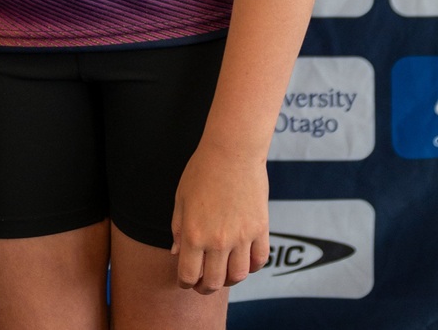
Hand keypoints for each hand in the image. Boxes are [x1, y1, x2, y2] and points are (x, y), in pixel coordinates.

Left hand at [171, 140, 270, 293]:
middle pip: (214, 282)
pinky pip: (259, 261)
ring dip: (229, 279)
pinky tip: (244, 260)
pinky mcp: (260, 229)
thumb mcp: (181, 197)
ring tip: (224, 272)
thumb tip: (177, 254)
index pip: (188, 275)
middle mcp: (218, 240)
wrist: (232, 150)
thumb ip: (177, 228)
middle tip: (204, 283)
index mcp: (194, 233)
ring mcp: (241, 237)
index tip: (186, 281)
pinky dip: (251, 266)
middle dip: (206, 287)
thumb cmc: (202, 170)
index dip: (185, 283)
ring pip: (238, 276)